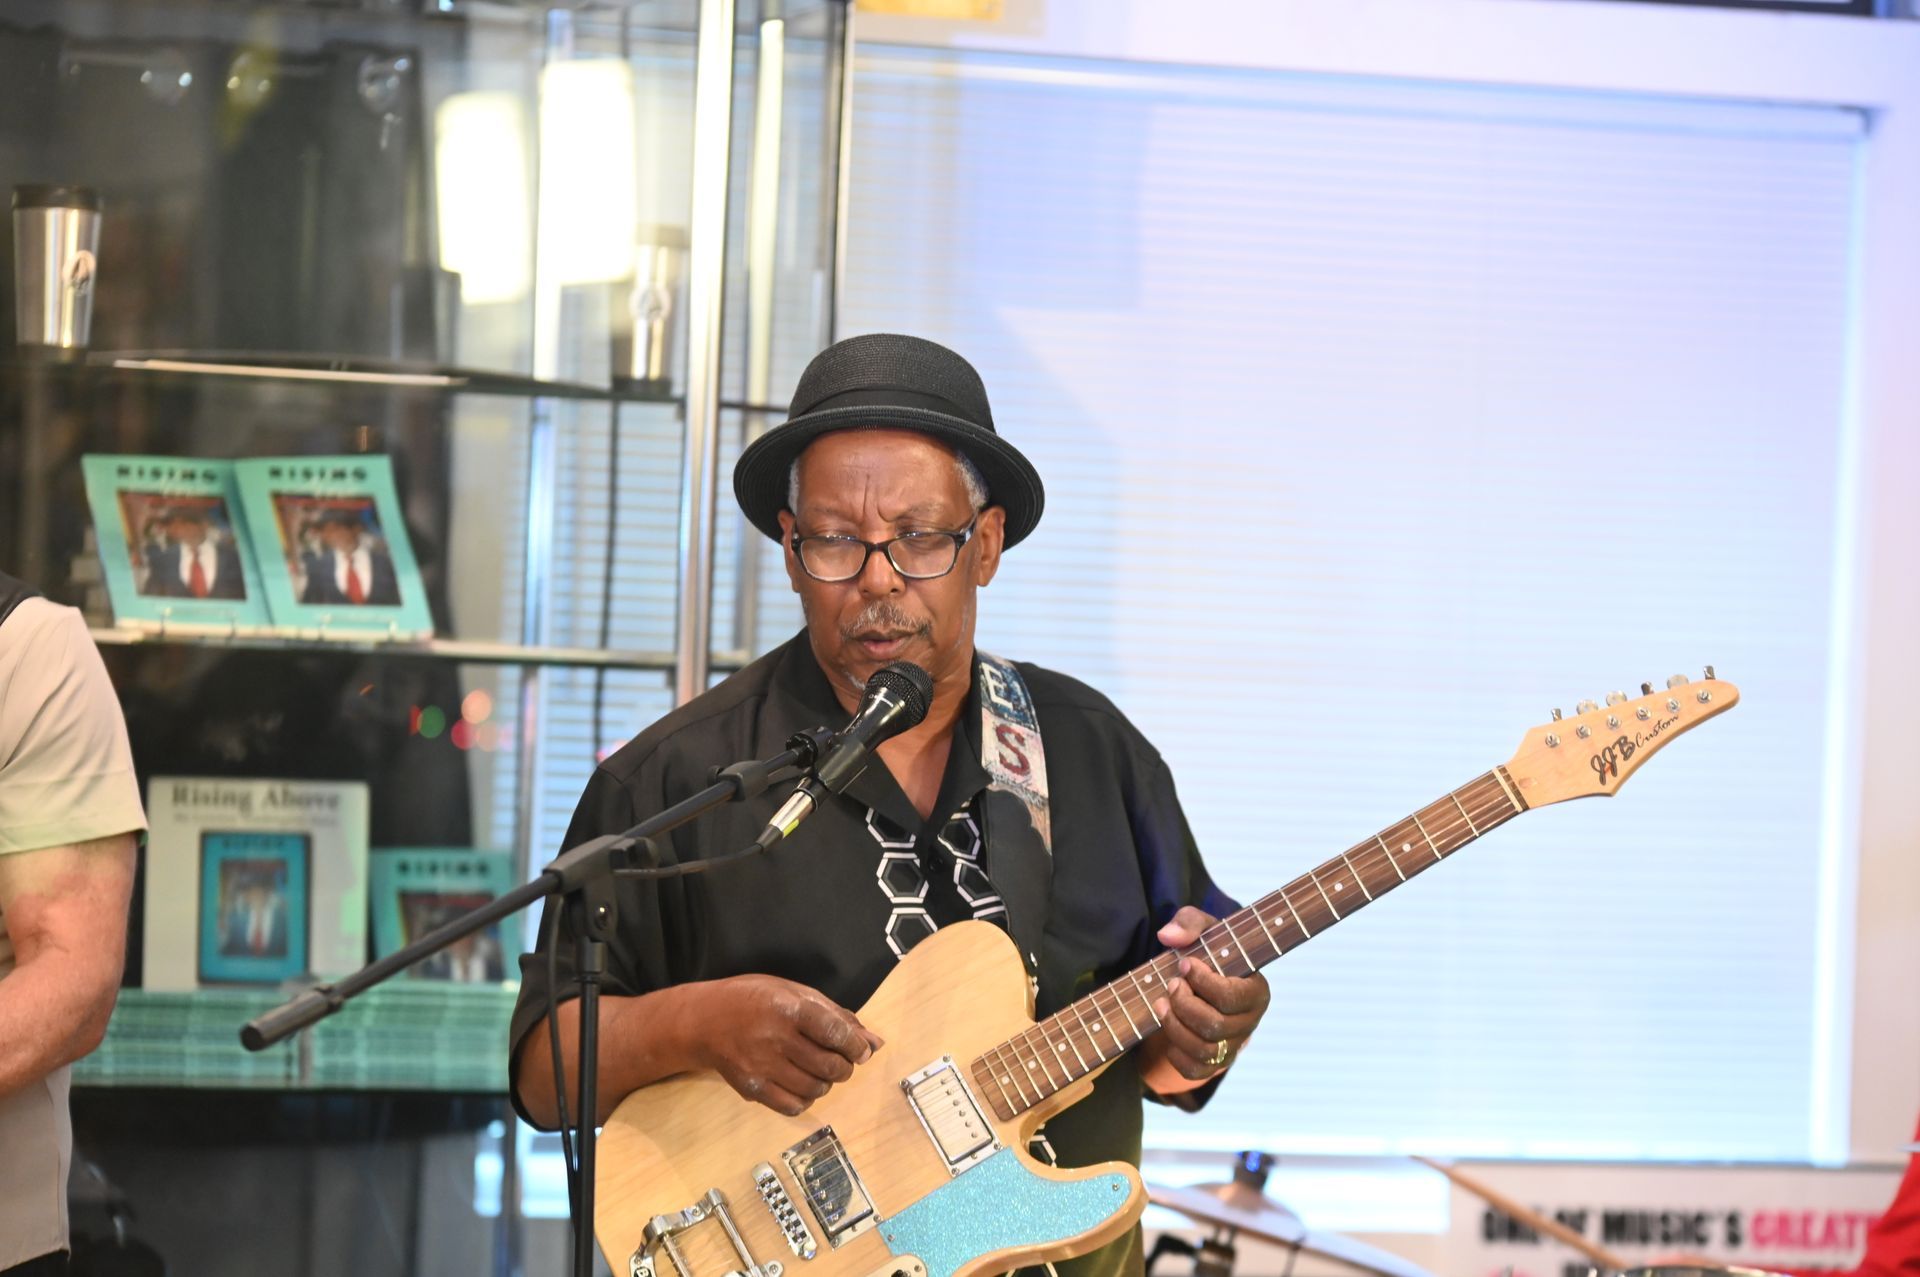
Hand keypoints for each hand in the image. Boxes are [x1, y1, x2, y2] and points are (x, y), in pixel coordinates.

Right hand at [687, 974, 883, 1115]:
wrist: (704, 1020)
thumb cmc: (753, 999)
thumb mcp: (794, 992)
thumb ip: (836, 1016)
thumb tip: (874, 1042)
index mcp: (788, 1008)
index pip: (835, 1032)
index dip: (855, 1046)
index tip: (860, 1051)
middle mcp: (775, 1038)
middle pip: (829, 1065)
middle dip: (844, 1067)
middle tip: (840, 1061)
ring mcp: (762, 1066)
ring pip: (815, 1089)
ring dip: (826, 1083)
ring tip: (818, 1071)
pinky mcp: (752, 1088)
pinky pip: (793, 1105)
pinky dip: (806, 1099)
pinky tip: (801, 1084)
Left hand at [1148, 906, 1270, 1081]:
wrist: (1206, 981)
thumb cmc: (1209, 953)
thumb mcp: (1204, 930)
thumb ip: (1189, 922)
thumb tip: (1168, 937)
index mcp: (1256, 992)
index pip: (1230, 997)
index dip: (1202, 981)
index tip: (1184, 963)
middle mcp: (1249, 1023)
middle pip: (1215, 1026)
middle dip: (1184, 1004)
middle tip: (1171, 984)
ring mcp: (1233, 1046)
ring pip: (1204, 1050)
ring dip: (1174, 1026)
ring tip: (1161, 1003)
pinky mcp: (1214, 1063)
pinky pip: (1195, 1070)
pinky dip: (1176, 1053)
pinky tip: (1169, 1028)